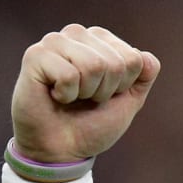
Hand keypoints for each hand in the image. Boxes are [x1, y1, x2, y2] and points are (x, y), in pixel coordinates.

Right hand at [10, 24, 160, 161]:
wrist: (62, 149)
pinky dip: (66, 95)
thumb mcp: (129, 100)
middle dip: (105, 91)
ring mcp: (55, 41)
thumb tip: (147, 56)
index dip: (123, 86)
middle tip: (85, 99)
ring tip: (70, 96)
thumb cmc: (93, 123)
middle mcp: (77, 34)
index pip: (133, 59)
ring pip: (94, 66)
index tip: (104, 95)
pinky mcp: (35, 55)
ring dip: (86, 92)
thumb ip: (144, 76)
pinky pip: (69, 75)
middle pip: (115, 63)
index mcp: (101, 39)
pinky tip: (54, 95)